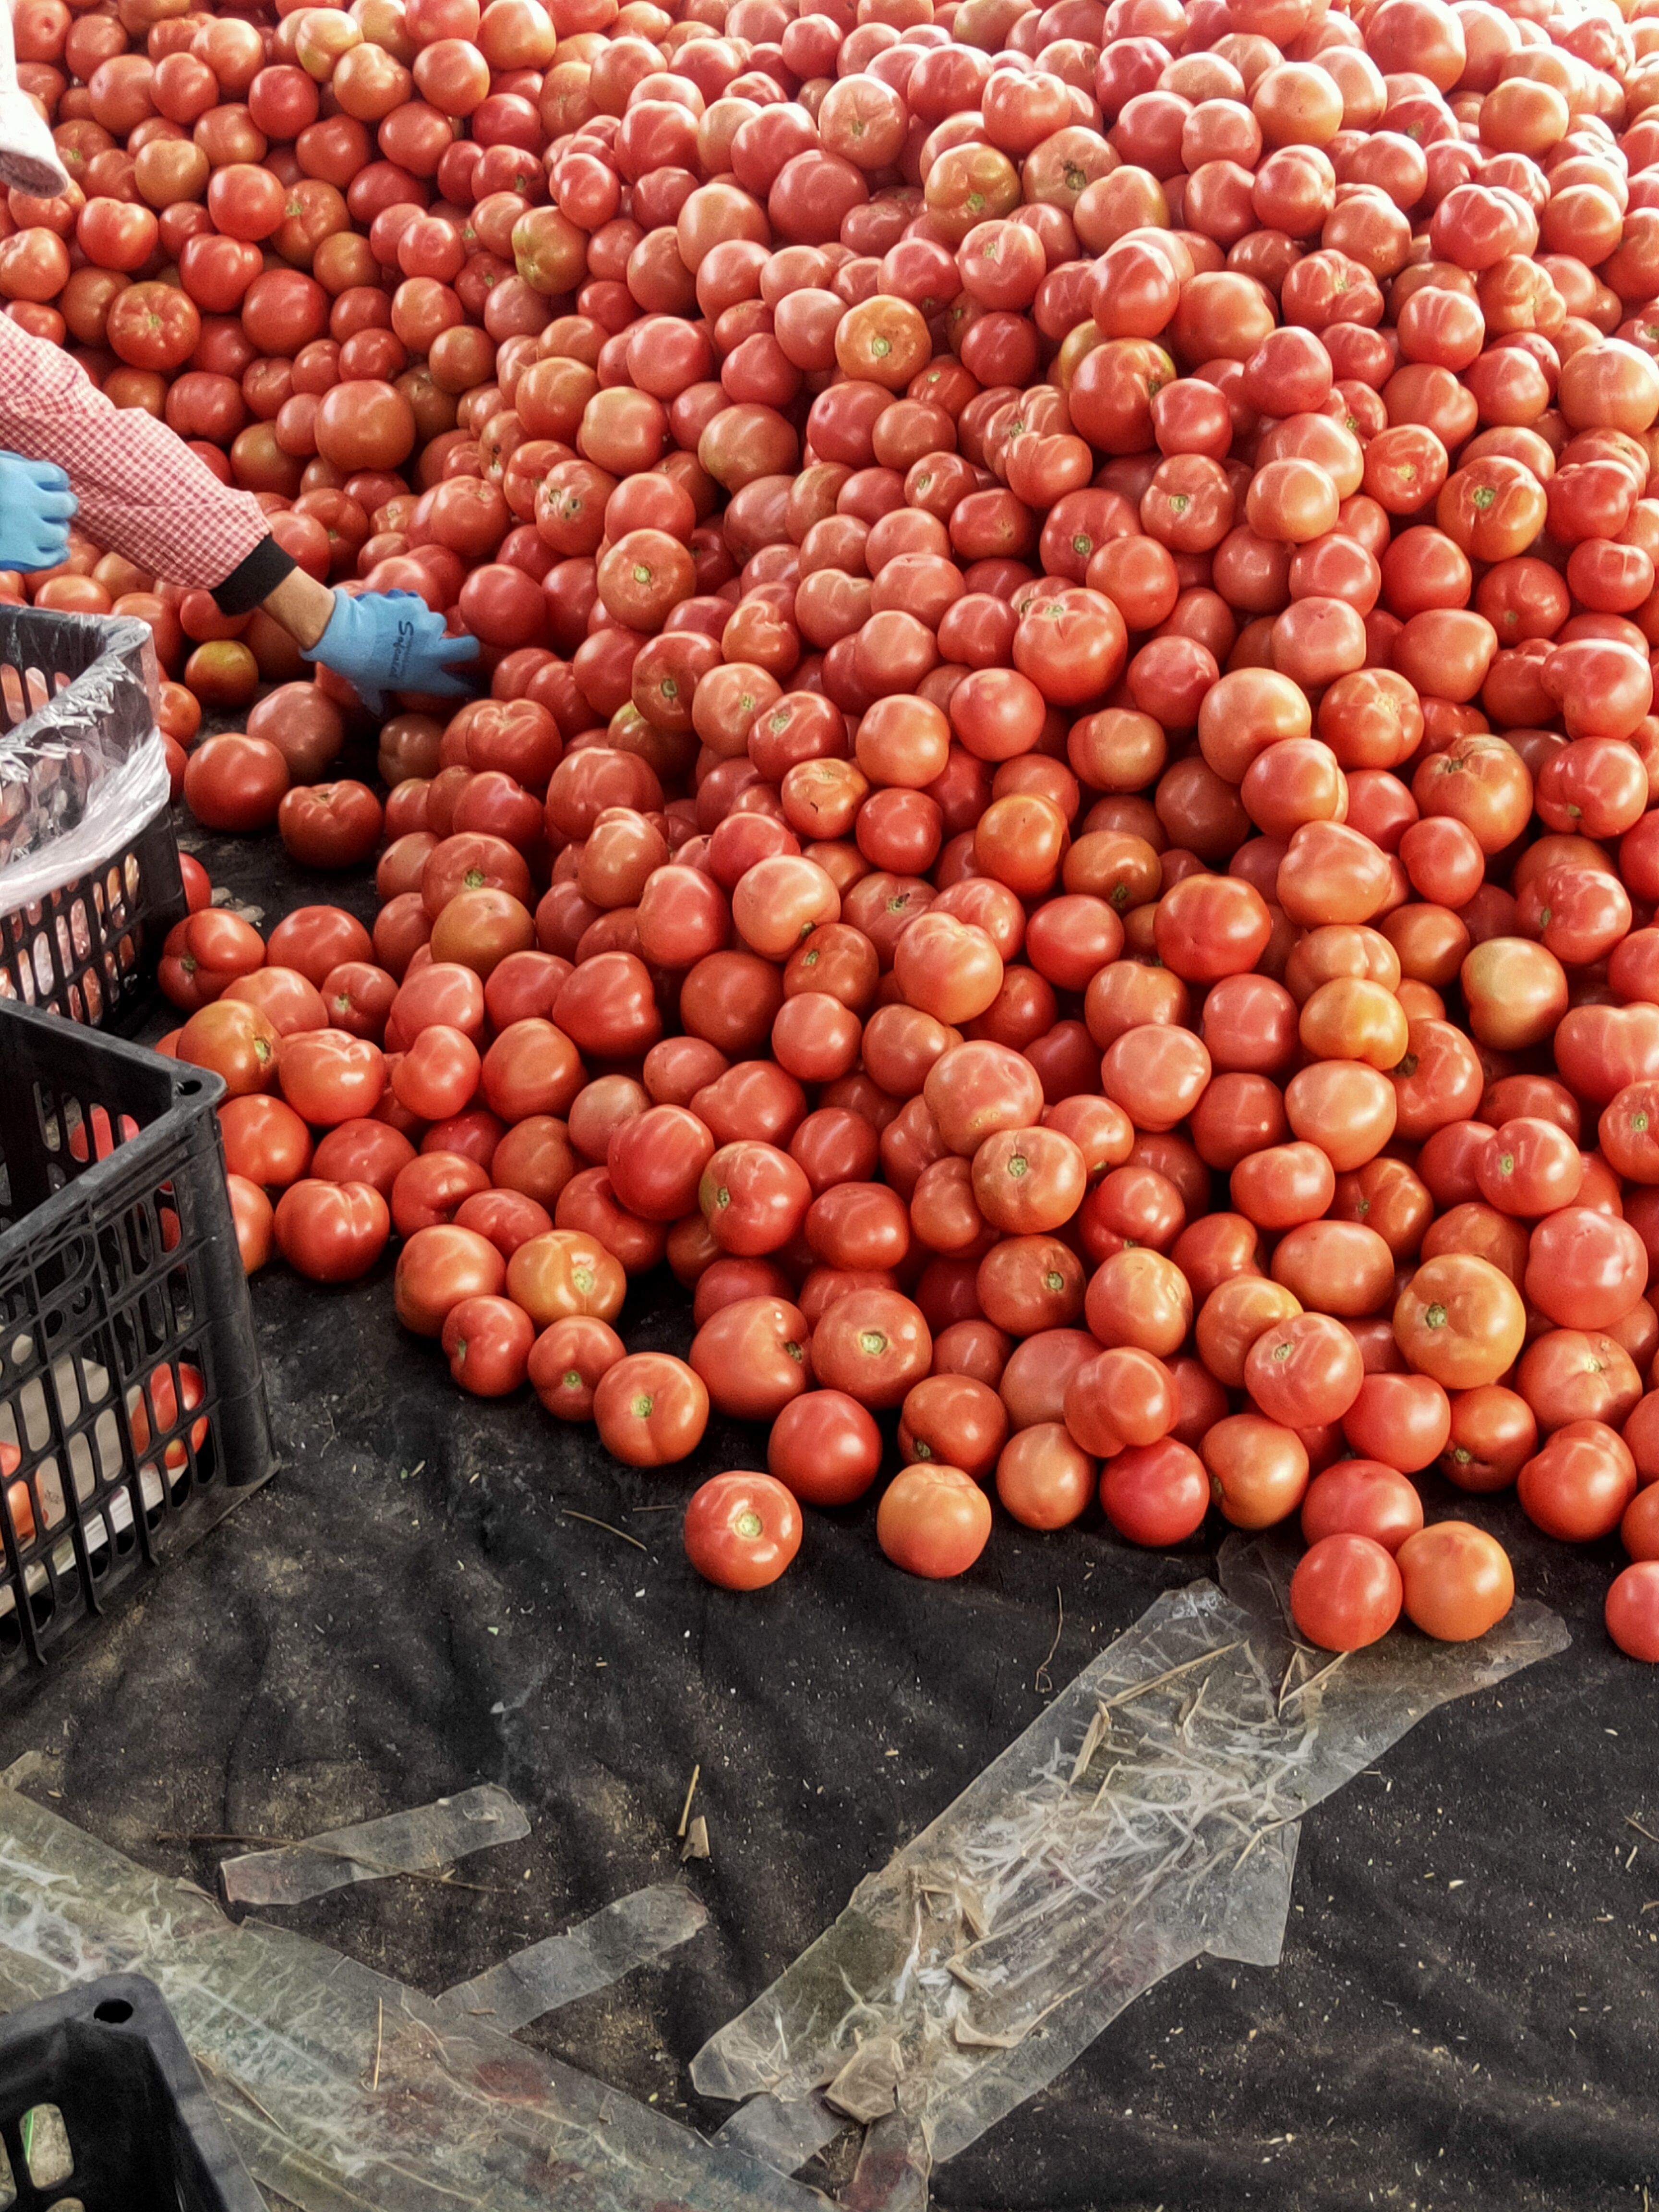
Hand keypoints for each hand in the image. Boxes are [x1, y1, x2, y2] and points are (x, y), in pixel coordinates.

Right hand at [0, 452, 74, 572]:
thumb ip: (9, 465)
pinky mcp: (23, 558)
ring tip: (41, 529)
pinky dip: (54, 553)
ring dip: (55, 530)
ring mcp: (26, 532)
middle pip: (66, 504)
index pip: (56, 476)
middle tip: (52, 509)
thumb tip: (32, 470)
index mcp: (13, 474)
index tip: (49, 487)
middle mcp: (25, 501)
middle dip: (60, 505)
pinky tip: (45, 548)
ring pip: (62, 532)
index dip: (54, 482)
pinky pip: (54, 557)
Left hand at [303, 587, 479, 713]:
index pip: (461, 685)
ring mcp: (427, 625)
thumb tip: (378, 714)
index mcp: (426, 676)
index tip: (477, 683)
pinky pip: (417, 603)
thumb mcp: (370, 689)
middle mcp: (434, 651)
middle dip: (467, 646)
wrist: (346, 634)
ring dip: (426, 624)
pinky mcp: (415, 604)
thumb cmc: (358, 665)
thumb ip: (378, 702)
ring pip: (438, 621)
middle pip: (470, 647)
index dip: (472, 684)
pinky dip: (406, 606)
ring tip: (405, 625)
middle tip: (456, 645)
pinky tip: (391, 610)